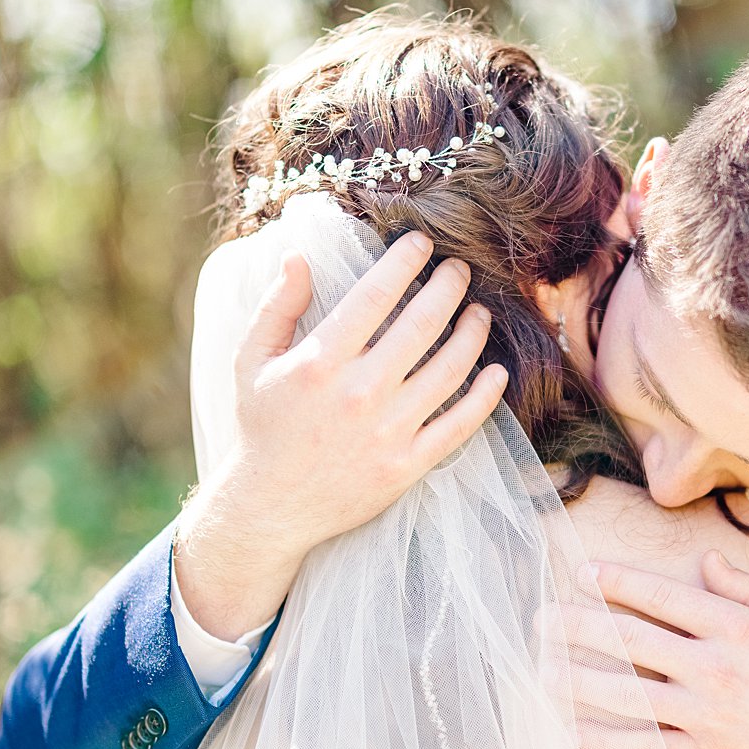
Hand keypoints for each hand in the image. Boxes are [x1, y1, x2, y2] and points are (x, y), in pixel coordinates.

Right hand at [176, 232, 508, 640]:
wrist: (271, 505)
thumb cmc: (263, 426)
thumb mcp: (252, 362)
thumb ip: (276, 307)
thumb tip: (297, 255)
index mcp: (321, 362)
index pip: (375, 295)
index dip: (405, 262)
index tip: (422, 243)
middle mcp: (359, 393)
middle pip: (422, 325)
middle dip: (448, 287)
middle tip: (460, 269)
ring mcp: (388, 431)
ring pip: (449, 370)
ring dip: (472, 334)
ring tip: (479, 313)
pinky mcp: (407, 465)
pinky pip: (458, 425)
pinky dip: (484, 397)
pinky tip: (496, 372)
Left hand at [559, 551, 748, 748]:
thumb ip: (747, 589)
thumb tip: (705, 560)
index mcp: (737, 627)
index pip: (663, 596)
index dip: (618, 582)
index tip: (583, 573)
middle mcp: (716, 667)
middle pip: (634, 642)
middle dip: (581, 626)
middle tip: (541, 617)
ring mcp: (708, 714)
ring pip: (629, 695)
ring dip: (579, 681)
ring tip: (540, 669)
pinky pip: (644, 748)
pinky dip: (603, 741)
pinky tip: (569, 731)